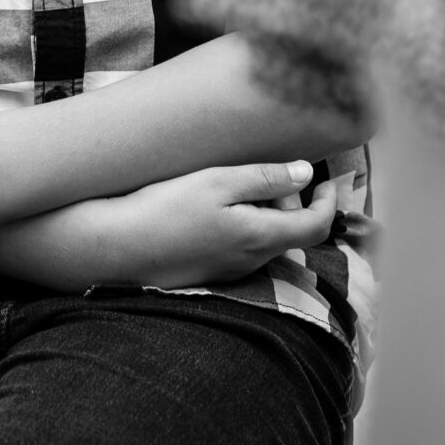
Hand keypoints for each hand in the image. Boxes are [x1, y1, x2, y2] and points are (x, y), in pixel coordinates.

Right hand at [94, 163, 333, 287]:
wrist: (114, 246)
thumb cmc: (165, 208)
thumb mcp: (218, 181)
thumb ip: (266, 178)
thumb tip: (305, 173)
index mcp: (260, 238)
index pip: (317, 227)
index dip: (330, 202)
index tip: (328, 179)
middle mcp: (251, 262)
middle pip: (292, 233)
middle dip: (290, 202)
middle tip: (264, 173)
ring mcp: (230, 271)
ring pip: (266, 240)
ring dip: (265, 213)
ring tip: (233, 185)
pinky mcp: (209, 271)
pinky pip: (242, 248)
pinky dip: (243, 225)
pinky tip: (212, 207)